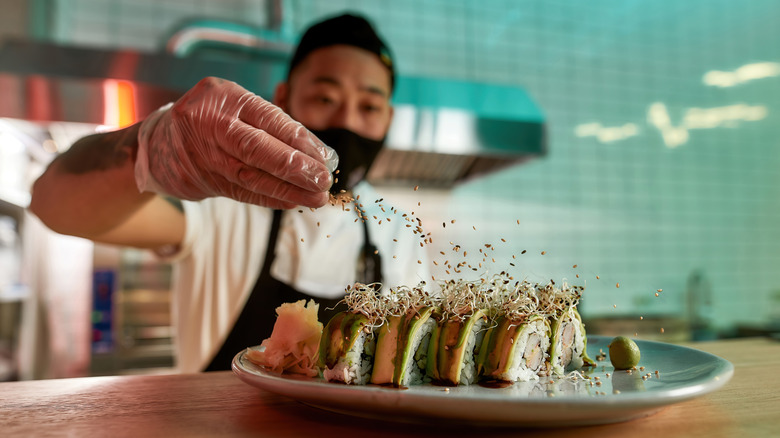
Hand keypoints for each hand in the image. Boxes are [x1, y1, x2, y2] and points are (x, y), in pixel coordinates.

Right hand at [135, 77, 336, 208]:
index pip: (270, 119)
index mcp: (224, 96)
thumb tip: (320, 153)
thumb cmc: (212, 122)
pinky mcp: (199, 180)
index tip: (325, 158)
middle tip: (323, 181)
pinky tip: (292, 202)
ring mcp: (201, 153)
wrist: (159, 144)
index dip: (300, 140)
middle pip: (257, 148)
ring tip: (315, 198)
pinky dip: (269, 198)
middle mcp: (209, 122)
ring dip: (287, 190)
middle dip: (295, 167)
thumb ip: (272, 124)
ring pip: (250, 175)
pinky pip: (241, 192)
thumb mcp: (235, 107)